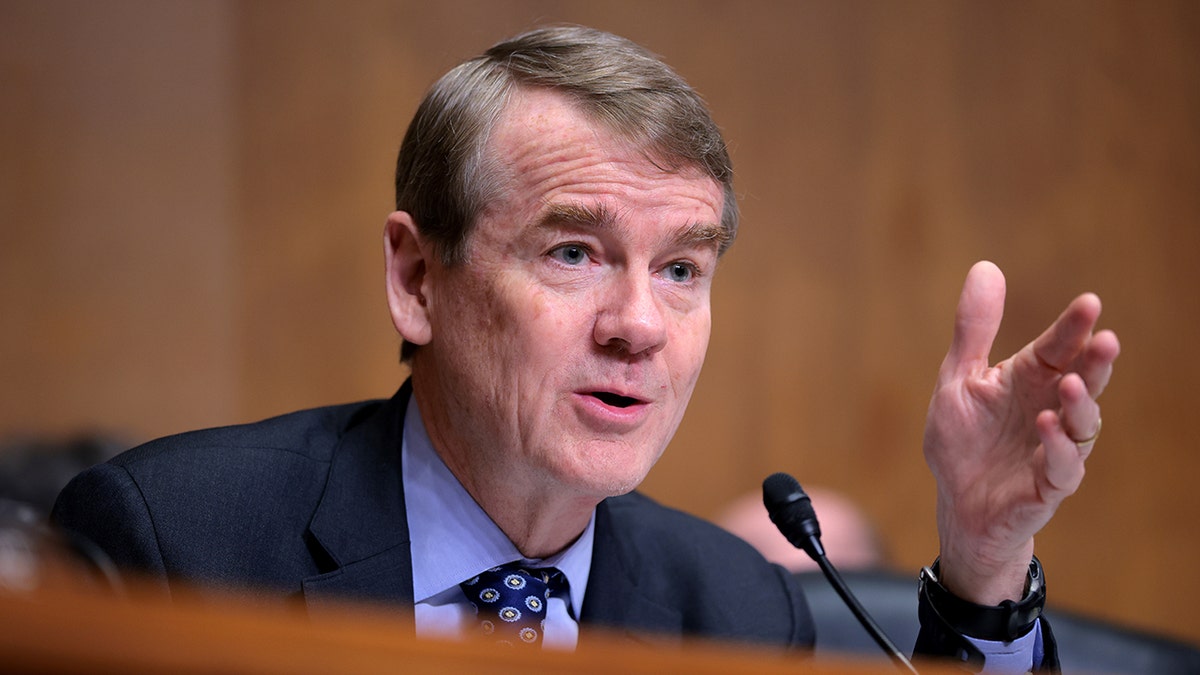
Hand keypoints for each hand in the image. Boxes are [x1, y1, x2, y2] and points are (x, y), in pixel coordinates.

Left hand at [924, 261, 1119, 603]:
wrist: (958, 505)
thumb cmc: (963, 441)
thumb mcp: (959, 379)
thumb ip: (974, 329)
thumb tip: (986, 266)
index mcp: (1028, 380)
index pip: (1056, 347)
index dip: (1072, 327)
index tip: (1089, 303)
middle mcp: (1050, 409)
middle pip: (1082, 380)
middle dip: (1095, 362)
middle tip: (1106, 340)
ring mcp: (1054, 447)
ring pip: (1083, 423)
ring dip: (1080, 402)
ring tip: (1070, 382)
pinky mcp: (1049, 485)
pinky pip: (1064, 466)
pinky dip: (1059, 446)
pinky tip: (1047, 426)